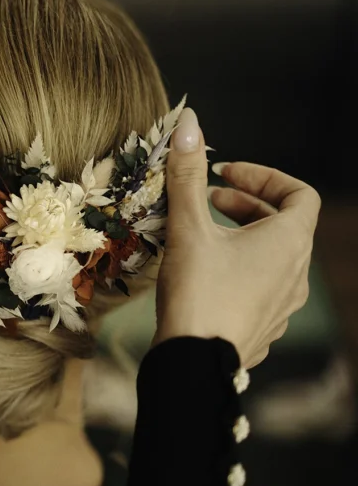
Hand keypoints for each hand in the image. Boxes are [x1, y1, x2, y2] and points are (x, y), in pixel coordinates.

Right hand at [153, 109, 320, 368]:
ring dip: (243, 239)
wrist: (194, 362)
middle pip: (286, 225)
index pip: (299, 194)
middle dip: (246, 206)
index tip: (223, 175)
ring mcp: (285, 305)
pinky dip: (241, 270)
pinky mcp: (266, 328)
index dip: (263, 178)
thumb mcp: (188, 228)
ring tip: (203, 239)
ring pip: (274, 258)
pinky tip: (206, 277)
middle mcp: (297, 273)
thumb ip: (186, 176)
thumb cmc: (197, 292)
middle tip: (206, 202)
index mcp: (289, 243)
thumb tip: (188, 122)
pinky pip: (263, 288)